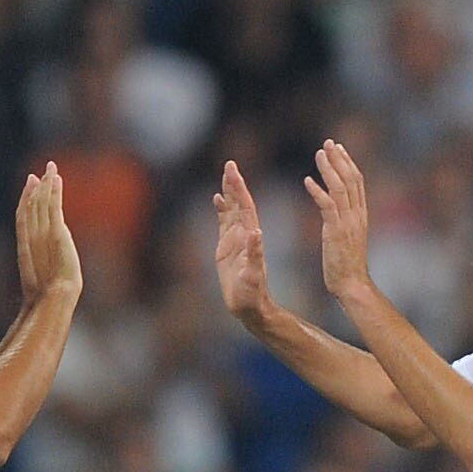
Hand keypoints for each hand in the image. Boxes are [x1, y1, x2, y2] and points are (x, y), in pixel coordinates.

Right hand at [16, 162, 81, 305]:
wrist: (53, 299)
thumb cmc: (47, 301)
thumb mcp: (40, 287)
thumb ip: (36, 280)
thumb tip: (37, 288)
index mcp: (25, 248)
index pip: (24, 219)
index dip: (26, 202)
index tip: (29, 188)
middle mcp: (32, 237)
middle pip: (32, 207)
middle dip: (35, 189)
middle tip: (37, 174)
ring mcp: (43, 234)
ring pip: (43, 202)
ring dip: (47, 184)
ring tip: (50, 168)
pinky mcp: (56, 233)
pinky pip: (54, 206)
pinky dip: (55, 191)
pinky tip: (57, 179)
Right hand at [213, 159, 272, 322]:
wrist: (250, 307)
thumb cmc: (252, 295)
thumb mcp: (253, 275)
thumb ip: (254, 254)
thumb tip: (255, 232)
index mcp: (250, 237)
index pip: (245, 207)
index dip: (239, 189)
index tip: (234, 171)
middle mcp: (244, 235)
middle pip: (239, 204)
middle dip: (234, 184)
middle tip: (230, 164)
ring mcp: (235, 240)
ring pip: (231, 210)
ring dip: (228, 193)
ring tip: (225, 175)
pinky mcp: (226, 248)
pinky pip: (223, 223)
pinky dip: (221, 210)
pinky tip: (217, 198)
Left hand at [304, 138, 371, 302]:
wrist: (352, 284)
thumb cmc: (347, 266)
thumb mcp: (348, 238)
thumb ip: (344, 222)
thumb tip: (337, 213)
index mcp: (361, 215)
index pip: (357, 182)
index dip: (348, 163)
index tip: (338, 149)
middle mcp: (357, 215)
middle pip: (351, 179)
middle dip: (340, 159)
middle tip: (328, 142)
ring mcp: (348, 222)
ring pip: (340, 188)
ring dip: (329, 168)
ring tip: (319, 153)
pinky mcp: (336, 231)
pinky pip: (327, 205)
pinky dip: (318, 191)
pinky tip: (307, 180)